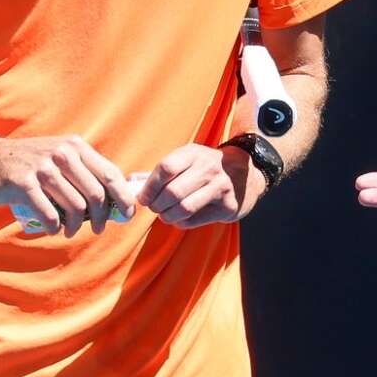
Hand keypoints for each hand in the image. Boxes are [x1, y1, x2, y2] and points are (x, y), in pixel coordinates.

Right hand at [0, 133, 134, 238]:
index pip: (110, 173)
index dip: (123, 197)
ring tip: (70, 231)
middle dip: (102, 217)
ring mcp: (42, 168)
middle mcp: (62, 153)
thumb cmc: (28, 163)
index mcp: (75, 146)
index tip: (128, 213)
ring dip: (76, 226)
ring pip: (75, 207)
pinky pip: (50, 215)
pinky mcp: (23, 184)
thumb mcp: (58, 155)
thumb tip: (114, 198)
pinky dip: (55, 228)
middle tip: (98, 229)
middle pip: (96, 194)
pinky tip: (53, 229)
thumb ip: (83, 170)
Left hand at [138, 143, 259, 228]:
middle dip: (157, 205)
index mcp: (194, 153)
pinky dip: (181, 222)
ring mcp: (220, 187)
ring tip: (165, 214)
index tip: (143, 197)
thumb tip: (131, 182)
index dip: (150, 186)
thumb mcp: (187, 160)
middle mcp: (209, 168)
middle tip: (154, 207)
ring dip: (167, 216)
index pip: (166, 168)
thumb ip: (159, 172)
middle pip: (172, 192)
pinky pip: (194, 220)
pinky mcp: (227, 206)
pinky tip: (181, 218)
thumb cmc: (206, 168)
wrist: (246, 174)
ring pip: (183, 208)